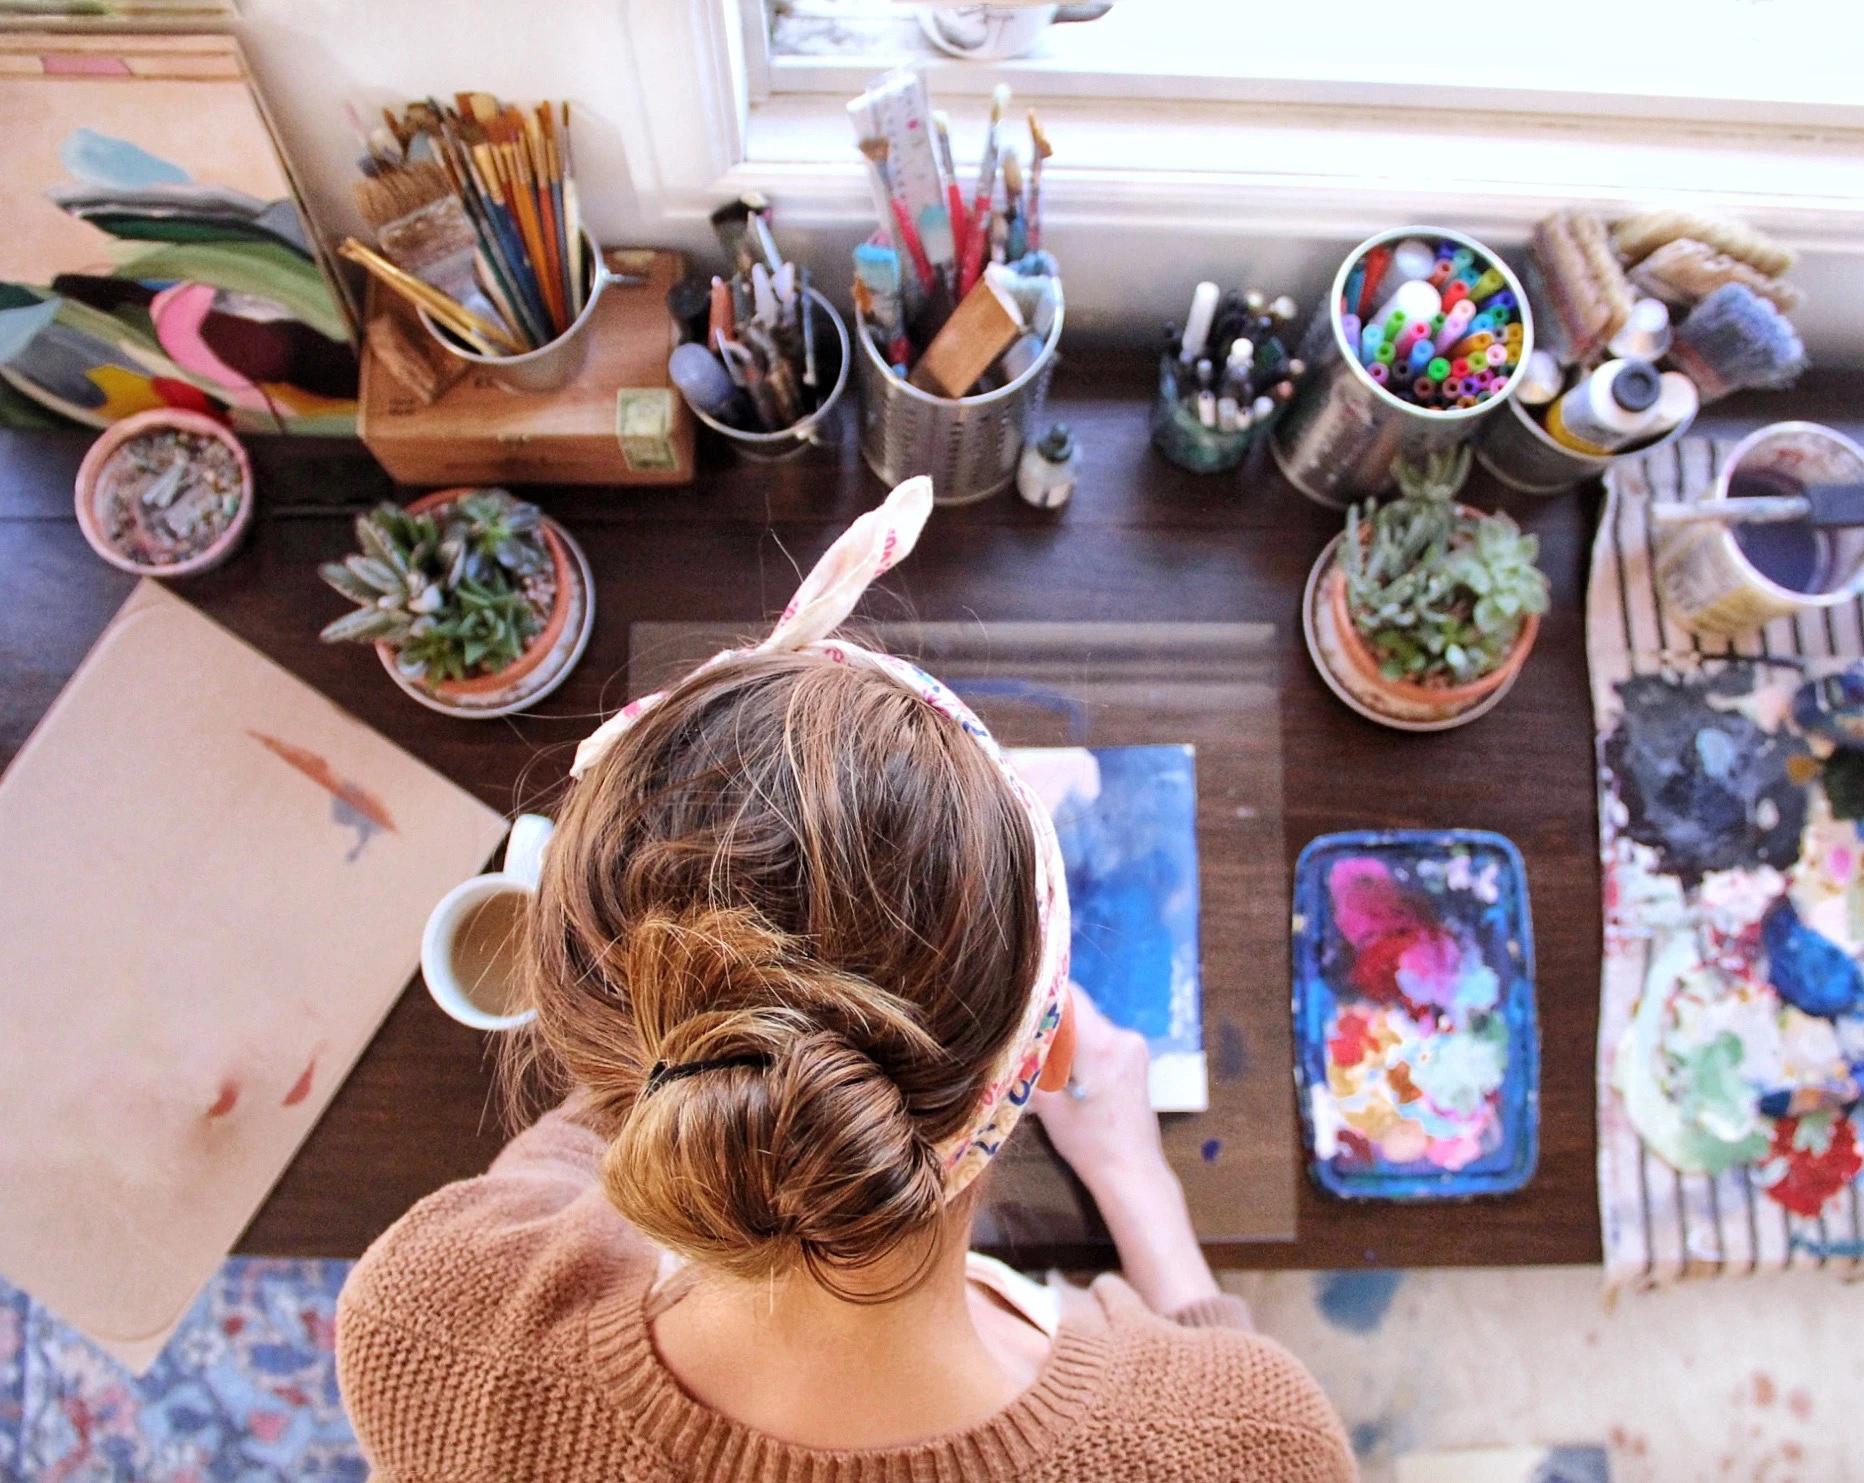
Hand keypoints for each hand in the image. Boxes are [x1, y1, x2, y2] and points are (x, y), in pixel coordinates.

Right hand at [1032, 990, 1219, 1315]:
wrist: (1135, 1174)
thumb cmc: (1091, 1147)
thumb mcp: (1051, 1109)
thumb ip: (1033, 1067)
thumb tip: (1008, 1038)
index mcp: (1103, 1047)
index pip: (1069, 997)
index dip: (1039, 993)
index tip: (1013, 1000)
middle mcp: (1123, 1037)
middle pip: (1078, 1008)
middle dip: (1047, 1017)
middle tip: (1019, 1032)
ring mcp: (1133, 1046)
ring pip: (1087, 1023)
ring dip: (1063, 1033)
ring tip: (1037, 1054)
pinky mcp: (1134, 1057)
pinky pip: (1099, 1036)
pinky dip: (1078, 1045)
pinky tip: (1061, 1067)